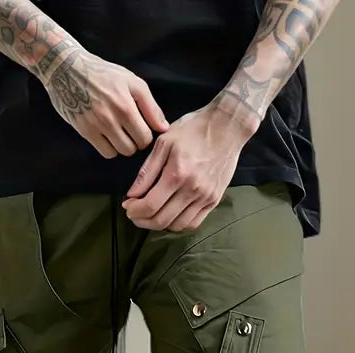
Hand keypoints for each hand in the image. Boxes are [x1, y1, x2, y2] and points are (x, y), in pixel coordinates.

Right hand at [43, 49, 168, 158]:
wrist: (67, 68)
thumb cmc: (103, 73)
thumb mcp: (131, 81)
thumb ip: (150, 106)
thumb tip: (164, 127)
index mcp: (126, 106)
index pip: (145, 138)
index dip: (146, 135)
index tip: (140, 128)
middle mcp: (111, 118)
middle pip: (132, 148)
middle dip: (134, 142)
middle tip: (129, 131)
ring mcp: (97, 126)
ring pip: (119, 152)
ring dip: (122, 146)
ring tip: (118, 132)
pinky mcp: (85, 131)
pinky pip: (105, 152)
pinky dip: (109, 147)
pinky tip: (107, 135)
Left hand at [121, 101, 259, 231]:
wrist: (227, 126)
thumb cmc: (194, 129)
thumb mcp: (164, 142)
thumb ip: (147, 171)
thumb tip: (132, 194)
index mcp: (177, 173)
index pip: (150, 205)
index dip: (134, 211)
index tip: (127, 206)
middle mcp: (192, 189)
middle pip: (161, 220)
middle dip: (142, 220)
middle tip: (134, 213)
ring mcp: (205, 197)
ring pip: (177, 225)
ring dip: (159, 225)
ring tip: (150, 215)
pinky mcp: (214, 200)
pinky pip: (193, 223)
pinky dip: (177, 224)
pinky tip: (169, 215)